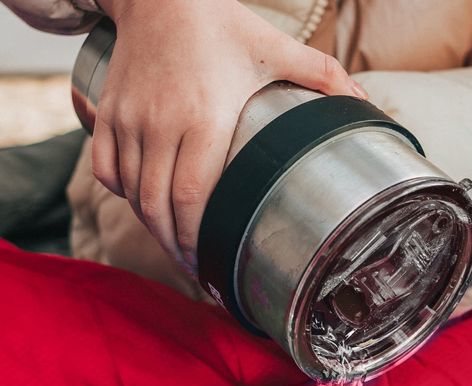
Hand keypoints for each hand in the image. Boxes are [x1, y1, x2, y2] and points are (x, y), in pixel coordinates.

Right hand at [92, 0, 365, 272]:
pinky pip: (106, 170)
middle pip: (159, 208)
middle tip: (197, 272)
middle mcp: (162, 123)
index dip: (199, 240)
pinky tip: (145, 206)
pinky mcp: (110, 112)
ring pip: (132, 194)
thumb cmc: (220, 23)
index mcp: (205, 117)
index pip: (192, 198)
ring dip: (152, 228)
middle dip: (177, 249)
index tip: (212, 265)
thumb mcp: (275, 45)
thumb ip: (321, 74)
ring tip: (175, 248)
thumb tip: (364, 102)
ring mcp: (130, 119)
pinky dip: (122, 194)